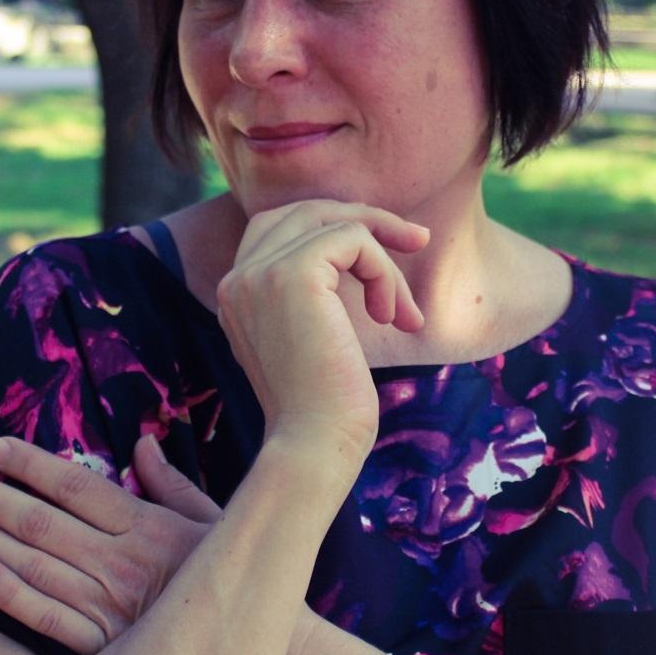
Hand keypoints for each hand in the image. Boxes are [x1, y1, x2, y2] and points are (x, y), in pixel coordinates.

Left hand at [0, 432, 221, 654]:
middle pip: (43, 523)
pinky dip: (7, 593)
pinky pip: (44, 617)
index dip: (32, 464)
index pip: (76, 486)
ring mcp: (109, 607)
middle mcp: (123, 564)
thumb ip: (173, 483)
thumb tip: (142, 443)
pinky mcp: (101, 647)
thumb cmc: (237, 581)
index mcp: (149, 527)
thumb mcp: (212, 522)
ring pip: (34, 566)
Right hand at [216, 200, 429, 459]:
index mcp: (237, 293)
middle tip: (418, 241)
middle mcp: (238, 277)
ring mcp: (259, 272)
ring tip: (401, 314)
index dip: (339, 228)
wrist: (315, 443)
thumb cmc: (326, 407)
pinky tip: (392, 318)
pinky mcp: (292, 273)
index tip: (389, 252)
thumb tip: (365, 249)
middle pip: (306, 211)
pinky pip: (354, 239)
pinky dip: (385, 272)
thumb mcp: (317, 337)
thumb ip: (319, 294)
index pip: (283, 227)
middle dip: (367, 221)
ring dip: (385, 262)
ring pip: (336, 223)